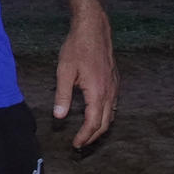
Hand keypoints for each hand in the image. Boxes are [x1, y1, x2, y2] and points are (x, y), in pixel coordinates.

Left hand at [53, 8, 118, 148]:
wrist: (94, 29)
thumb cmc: (77, 47)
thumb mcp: (64, 71)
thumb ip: (62, 95)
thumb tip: (58, 116)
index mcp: (98, 92)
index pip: (93, 123)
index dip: (84, 137)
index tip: (75, 145)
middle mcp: (110, 92)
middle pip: (105, 123)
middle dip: (93, 136)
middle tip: (81, 143)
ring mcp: (115, 86)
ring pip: (111, 115)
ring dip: (100, 127)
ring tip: (87, 133)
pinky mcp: (115, 81)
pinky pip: (113, 105)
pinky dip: (105, 115)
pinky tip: (96, 114)